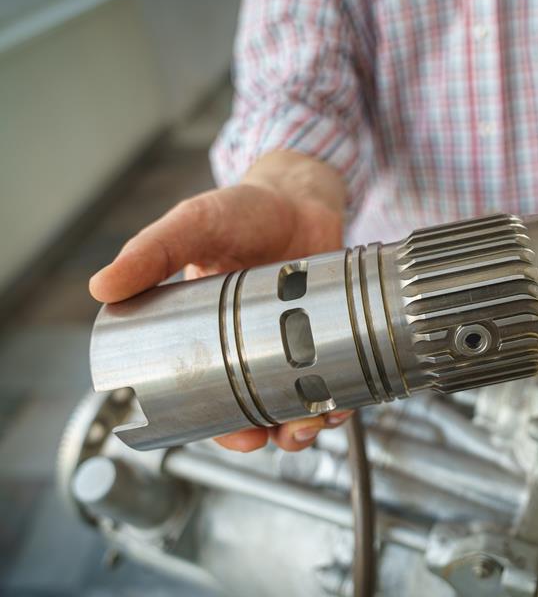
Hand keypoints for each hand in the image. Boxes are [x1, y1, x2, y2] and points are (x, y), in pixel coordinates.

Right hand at [89, 150, 350, 451]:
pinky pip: (336, 378)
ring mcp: (296, 340)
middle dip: (266, 432)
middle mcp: (252, 345)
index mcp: (208, 333)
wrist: (302, 194)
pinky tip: (342, 402)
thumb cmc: (244, 209)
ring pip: (299, 402)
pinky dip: (340, 398)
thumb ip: (152, 252)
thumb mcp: (194, 224)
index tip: (231, 435)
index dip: (218, 424)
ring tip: (311, 424)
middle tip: (275, 436)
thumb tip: (102, 286)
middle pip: (257, 409)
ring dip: (306, 425)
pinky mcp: (332, 334)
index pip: (206, 393)